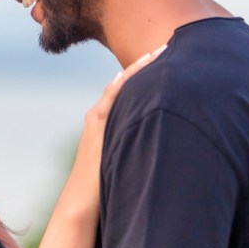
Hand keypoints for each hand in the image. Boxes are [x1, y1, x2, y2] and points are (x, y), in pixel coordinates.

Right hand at [72, 44, 167, 190]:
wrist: (81, 202)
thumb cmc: (103, 187)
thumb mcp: (121, 159)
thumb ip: (134, 146)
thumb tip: (159, 143)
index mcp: (105, 120)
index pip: (126, 89)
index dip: (145, 72)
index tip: (166, 57)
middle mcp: (99, 114)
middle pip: (124, 81)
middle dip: (146, 63)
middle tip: (167, 45)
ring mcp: (97, 118)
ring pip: (121, 85)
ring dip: (140, 67)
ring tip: (160, 51)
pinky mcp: (98, 126)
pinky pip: (114, 97)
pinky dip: (127, 82)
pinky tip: (141, 69)